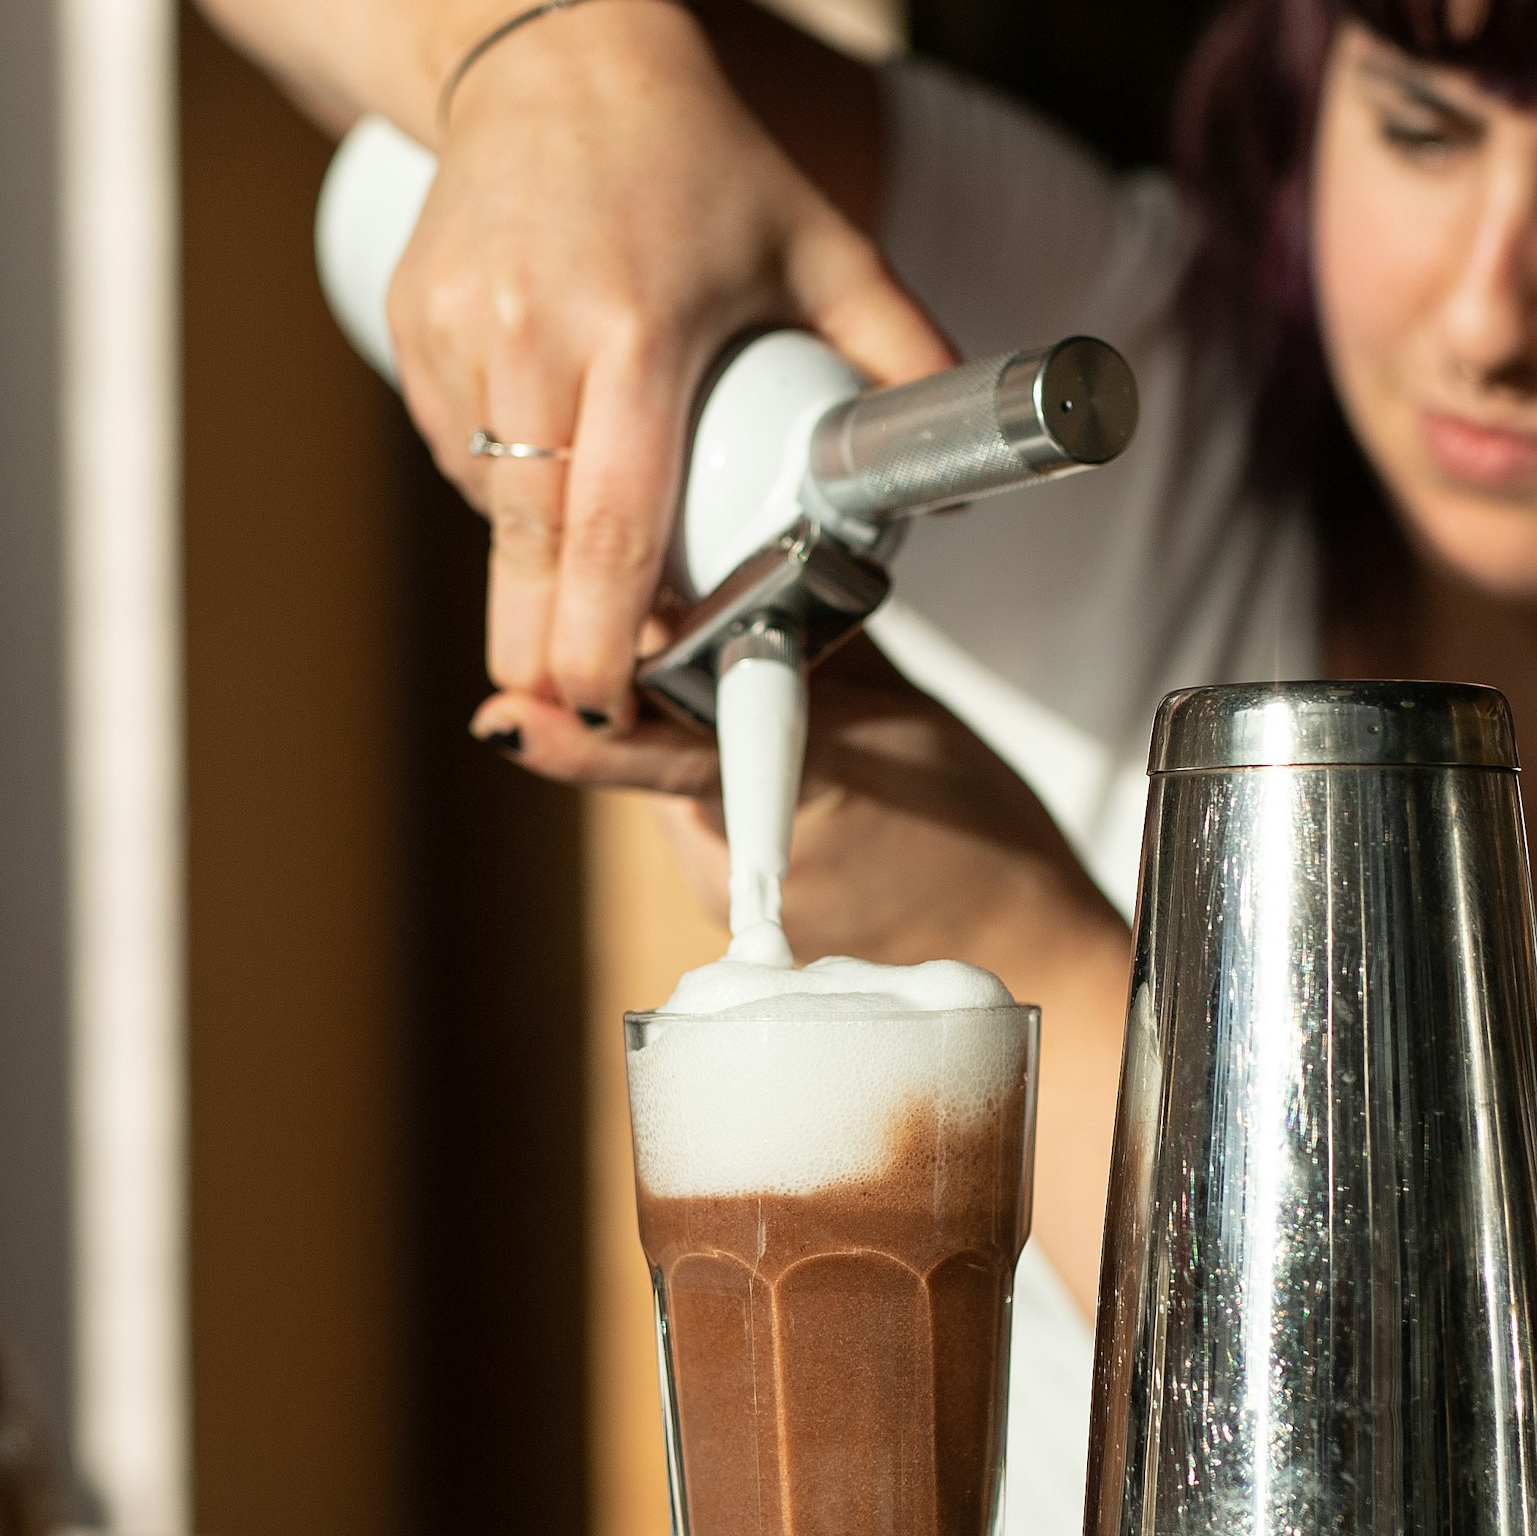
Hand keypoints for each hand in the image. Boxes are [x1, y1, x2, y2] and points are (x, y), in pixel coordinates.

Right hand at [385, 4, 953, 733]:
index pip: (611, 521)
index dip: (603, 634)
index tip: (611, 708)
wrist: (557, 56)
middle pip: (529, 541)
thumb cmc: (706, 161)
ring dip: (533, 559)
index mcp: (640, 326)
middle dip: (545, 647)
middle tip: (580, 708)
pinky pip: (455, 446)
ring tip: (587, 565)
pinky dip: (500, 482)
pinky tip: (546, 458)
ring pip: (489, 500)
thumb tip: (949, 481)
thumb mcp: (823, 245)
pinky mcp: (409, 318)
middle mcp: (534, 329)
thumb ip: (900, 354)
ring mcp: (456, 324)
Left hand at [487, 642, 1134, 1300]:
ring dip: (698, 736)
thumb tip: (740, 575)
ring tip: (790, 728)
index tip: (516, 717)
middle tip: (730, 639)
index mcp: (786, 805)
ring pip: (672, 784)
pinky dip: (724, 791)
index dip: (594, 719)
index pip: (655, 749)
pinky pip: (701, 827)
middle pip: (649, 744)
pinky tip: (795, 792)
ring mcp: (724, 904)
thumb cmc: (980, 837)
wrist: (1020, 960)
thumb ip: (810, 649)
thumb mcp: (904, 713)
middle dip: (670, 684)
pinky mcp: (729, 922)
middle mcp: (733, 868)